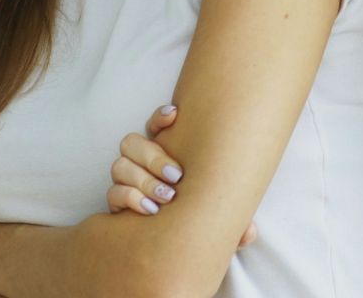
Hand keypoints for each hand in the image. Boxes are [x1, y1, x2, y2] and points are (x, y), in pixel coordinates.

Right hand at [105, 104, 257, 247]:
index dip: (160, 117)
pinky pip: (113, 192)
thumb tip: (249, 232)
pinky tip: (150, 209)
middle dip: (153, 155)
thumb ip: (233, 221)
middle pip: (132, 142)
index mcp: (166, 154)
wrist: (171, 248)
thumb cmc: (197, 220)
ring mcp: (127, 181)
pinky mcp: (117, 203)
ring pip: (120, 166)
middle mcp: (142, 164)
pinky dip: (130, 198)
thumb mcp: (218, 216)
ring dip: (143, 179)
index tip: (175, 114)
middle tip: (178, 176)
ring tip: (167, 197)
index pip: (156, 125)